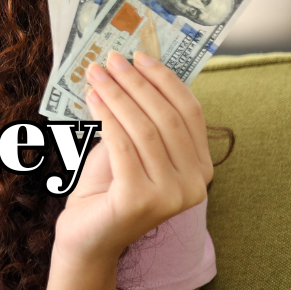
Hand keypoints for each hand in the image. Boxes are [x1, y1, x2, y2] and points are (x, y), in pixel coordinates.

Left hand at [53, 50, 213, 266]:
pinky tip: (92, 99)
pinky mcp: (141, 201)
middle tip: (110, 59)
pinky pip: (123, 146)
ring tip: (95, 74)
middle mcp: (195, 184)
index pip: (190, 112)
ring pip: (144, 129)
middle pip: (167, 118)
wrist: (89, 234)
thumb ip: (142, 114)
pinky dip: (106, 116)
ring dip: (116, 95)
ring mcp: (171, 196)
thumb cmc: (111, 183)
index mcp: (202, 167)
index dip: (165, 79)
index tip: (139, 55)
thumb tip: (132, 65)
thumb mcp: (133, 143)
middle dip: (136, 83)